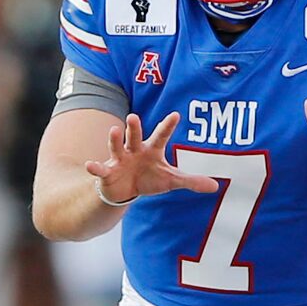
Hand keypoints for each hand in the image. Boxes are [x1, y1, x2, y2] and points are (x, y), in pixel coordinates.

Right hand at [85, 113, 219, 207]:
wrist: (125, 190)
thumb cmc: (149, 178)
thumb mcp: (171, 180)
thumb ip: (191, 181)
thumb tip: (215, 187)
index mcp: (151, 149)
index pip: (161, 135)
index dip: (167, 126)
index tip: (175, 115)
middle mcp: (134, 150)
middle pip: (135, 136)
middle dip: (134, 127)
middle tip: (134, 117)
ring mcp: (120, 159)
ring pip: (117, 147)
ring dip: (115, 139)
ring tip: (115, 130)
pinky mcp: (107, 172)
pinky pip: (101, 169)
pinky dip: (95, 167)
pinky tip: (91, 165)